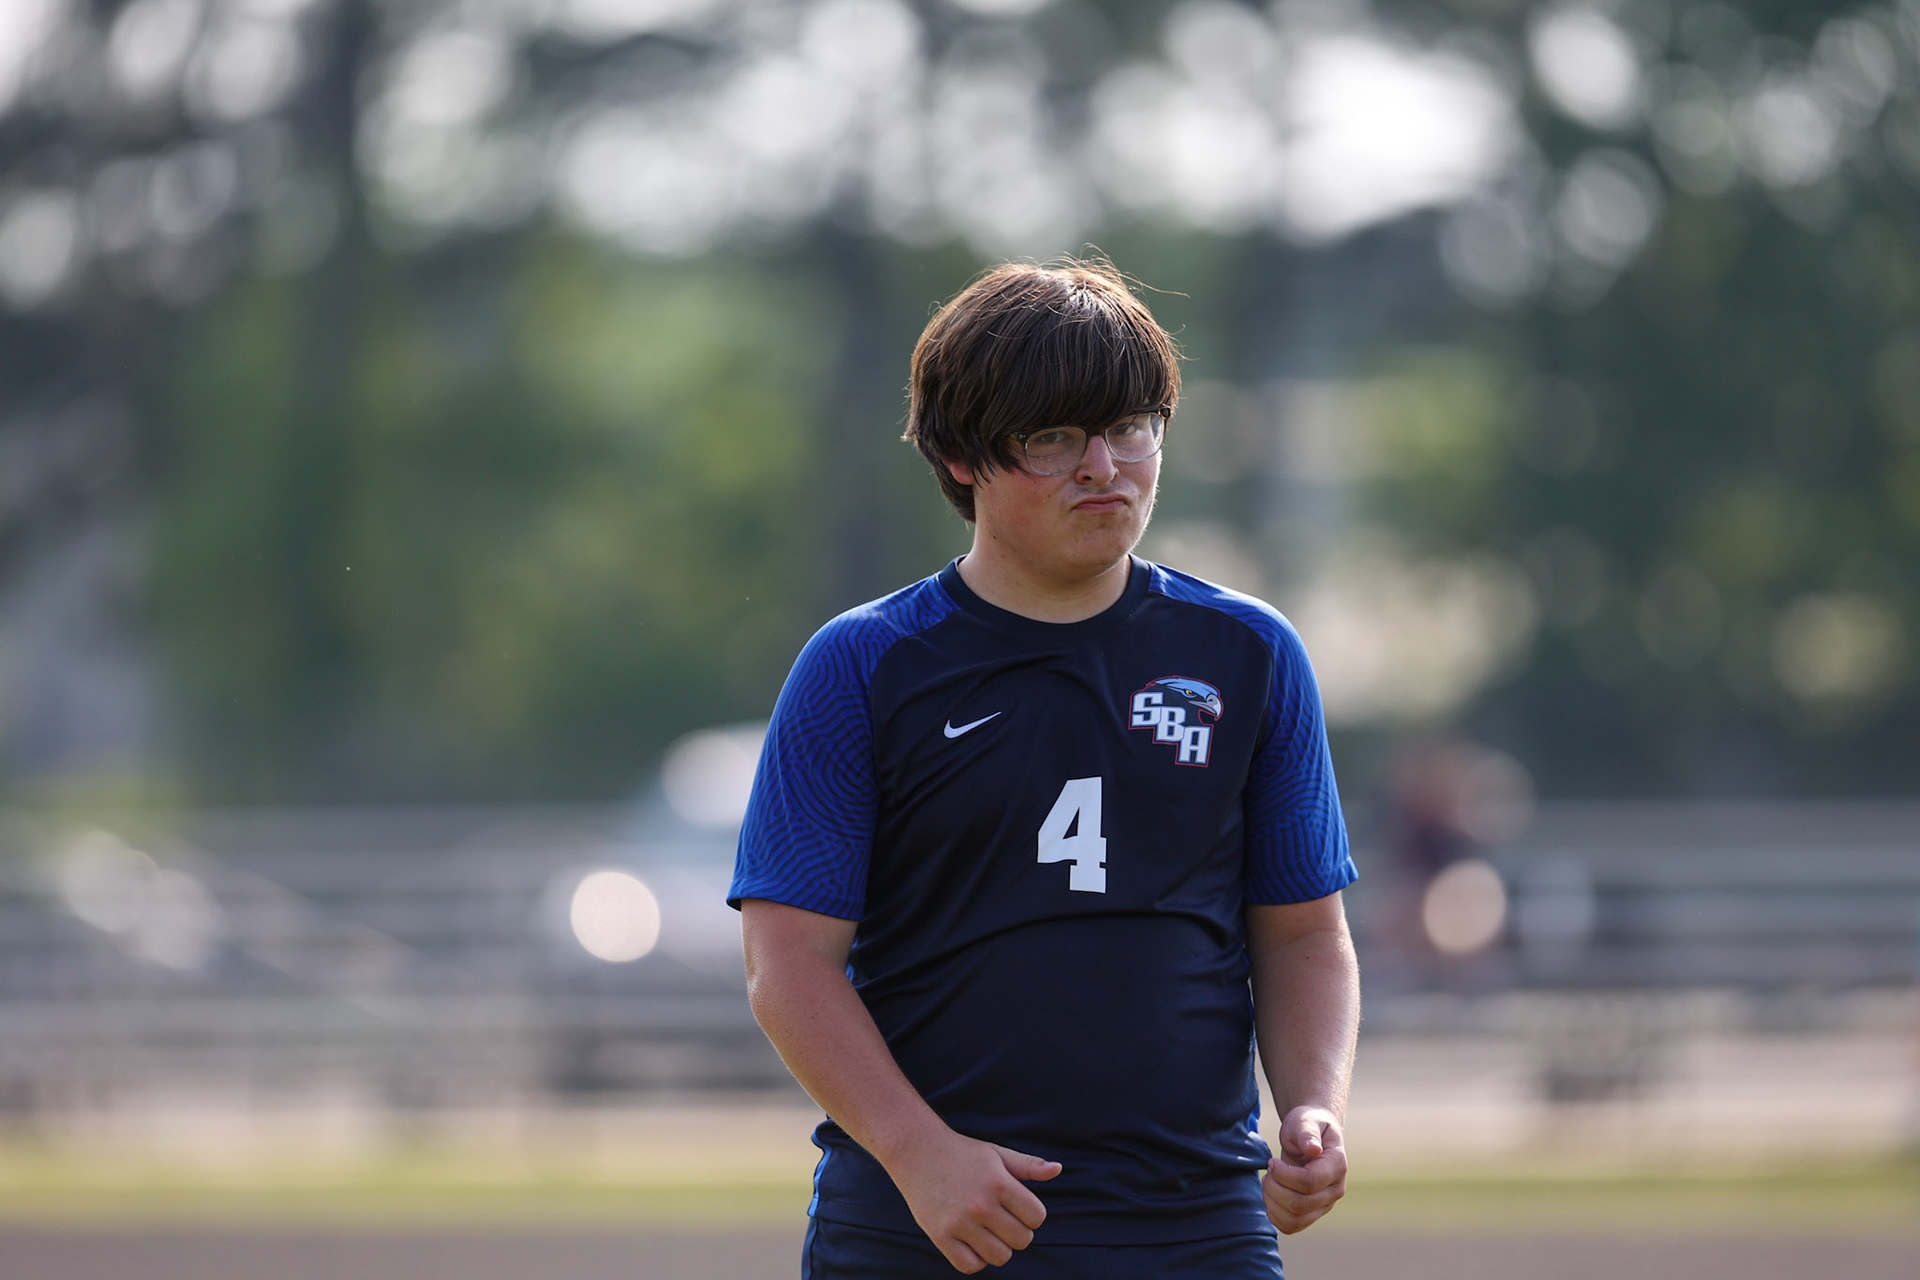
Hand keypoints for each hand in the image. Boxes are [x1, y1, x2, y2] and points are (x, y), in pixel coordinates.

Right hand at [887, 1129, 1060, 1272]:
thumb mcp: (996, 1154)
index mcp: (998, 1182)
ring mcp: (959, 1222)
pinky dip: (976, 1260)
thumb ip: (1028, 1165)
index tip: (1018, 1207)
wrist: (916, 1152)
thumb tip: (1058, 1169)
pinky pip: (970, 1266)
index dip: (1032, 1214)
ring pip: (1000, 1257)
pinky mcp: (940, 1236)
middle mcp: (980, 1204)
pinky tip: (973, 1242)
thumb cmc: (962, 1153)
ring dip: (1000, 1248)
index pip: (1037, 1217)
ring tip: (989, 1231)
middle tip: (1003, 1219)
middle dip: (1018, 1232)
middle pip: (1022, 1240)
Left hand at [1261, 1105, 1346, 1234]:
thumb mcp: (1305, 1120)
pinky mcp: (1312, 1213)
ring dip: (1272, 1201)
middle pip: (1299, 1204)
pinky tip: (1271, 1194)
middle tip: (1268, 1168)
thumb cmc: (1308, 1125)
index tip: (1272, 1161)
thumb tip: (1313, 1149)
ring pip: (1294, 1220)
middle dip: (1274, 1187)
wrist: (1312, 1136)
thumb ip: (1307, 1133)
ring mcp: (1325, 1205)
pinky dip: (1274, 1214)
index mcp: (1337, 1166)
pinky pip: (1291, 1226)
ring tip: (1268, 1180)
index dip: (1283, 1175)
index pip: (1309, 1183)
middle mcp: (1335, 1190)